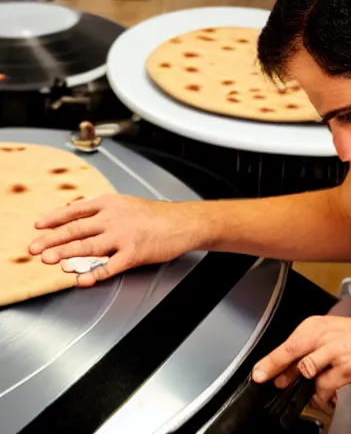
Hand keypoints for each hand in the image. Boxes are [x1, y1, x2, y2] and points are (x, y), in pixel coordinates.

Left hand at [28, 194, 211, 286]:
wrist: (183, 222)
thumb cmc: (158, 215)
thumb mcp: (127, 203)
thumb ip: (103, 208)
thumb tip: (77, 210)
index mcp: (111, 204)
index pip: (75, 210)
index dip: (54, 218)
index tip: (39, 225)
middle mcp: (114, 218)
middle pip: (76, 228)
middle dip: (51, 239)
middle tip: (34, 248)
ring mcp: (123, 236)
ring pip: (88, 246)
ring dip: (65, 254)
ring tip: (49, 261)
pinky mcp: (134, 253)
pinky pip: (110, 266)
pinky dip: (94, 274)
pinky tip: (82, 280)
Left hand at [252, 315, 350, 405]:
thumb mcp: (327, 337)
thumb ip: (305, 354)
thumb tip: (281, 374)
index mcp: (314, 326)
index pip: (287, 344)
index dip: (270, 361)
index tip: (259, 373)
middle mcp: (323, 335)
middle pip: (293, 354)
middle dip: (277, 370)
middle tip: (269, 381)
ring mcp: (336, 351)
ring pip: (308, 371)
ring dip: (309, 384)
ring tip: (318, 384)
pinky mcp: (347, 367)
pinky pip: (326, 386)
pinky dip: (324, 393)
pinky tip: (330, 391)